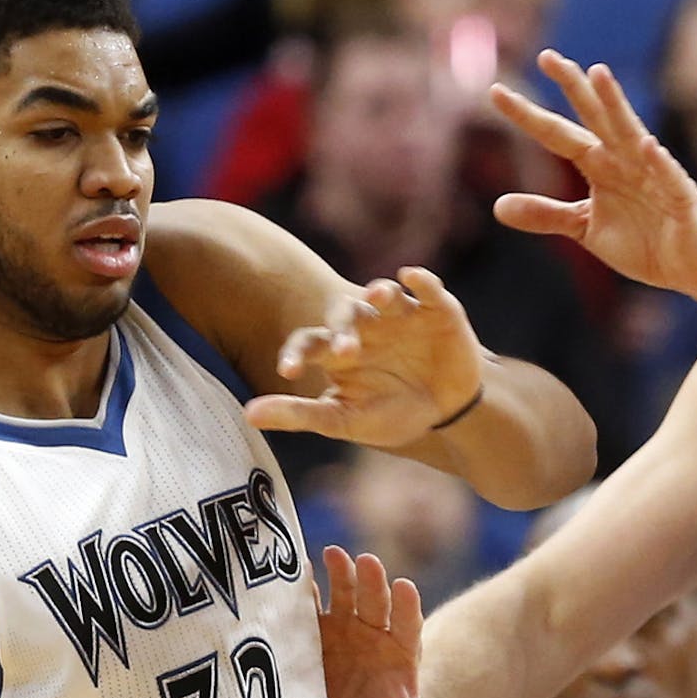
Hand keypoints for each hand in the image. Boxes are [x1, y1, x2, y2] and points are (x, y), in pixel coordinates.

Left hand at [246, 267, 485, 446]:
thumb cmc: (391, 414)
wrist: (447, 411)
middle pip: (346, 314)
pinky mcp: (436, 308)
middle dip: (345, 328)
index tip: (287, 372)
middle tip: (347, 352)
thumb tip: (248, 415)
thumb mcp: (344, 420)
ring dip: (380, 292)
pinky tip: (410, 277)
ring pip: (383, 293)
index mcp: (336, 349)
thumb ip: (298, 414)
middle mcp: (365, 324)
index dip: (296, 353)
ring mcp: (400, 314)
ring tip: (378, 296)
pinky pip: (426, 287)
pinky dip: (420, 280)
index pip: (308, 343)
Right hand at [315, 547, 468, 697]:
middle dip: (374, 583)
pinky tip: (298, 576)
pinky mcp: (313, 634)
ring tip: (334, 554)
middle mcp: (374, 635)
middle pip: (377, 603)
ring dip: (341, 575)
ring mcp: (343, 630)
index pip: (409, 624)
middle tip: (368, 561)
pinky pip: (310, 608)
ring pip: (345, 596)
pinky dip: (305, 591)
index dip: (407, 607)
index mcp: (401, 653)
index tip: (405, 587)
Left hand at [490, 49, 696, 299]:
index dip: (528, 115)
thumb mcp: (584, 228)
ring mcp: (654, 174)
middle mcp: (624, 160)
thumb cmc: (642, 243)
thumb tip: (497, 206)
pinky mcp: (681, 198)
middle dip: (572, 87)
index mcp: (599, 166)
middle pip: (593, 117)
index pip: (557, 134)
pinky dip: (659, 162)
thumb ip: (546, 214)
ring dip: (616, 104)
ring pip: (630, 133)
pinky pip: (669, 177)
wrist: (688, 269)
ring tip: (599, 74)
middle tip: (546, 56)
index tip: (495, 91)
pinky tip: (647, 144)